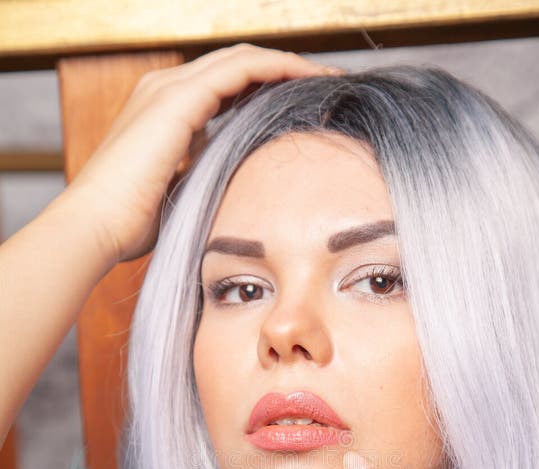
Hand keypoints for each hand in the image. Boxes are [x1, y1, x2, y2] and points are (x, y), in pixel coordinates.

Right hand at [64, 44, 338, 265]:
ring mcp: (170, 88)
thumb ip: (200, 177)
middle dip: (284, 71)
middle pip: (238, 66)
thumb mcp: (178, 193)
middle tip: (326, 86)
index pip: (225, 86)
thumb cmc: (131, 225)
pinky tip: (307, 81)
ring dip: (289, 65)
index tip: (302, 108)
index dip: (265, 90)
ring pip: (244, 59)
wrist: (97, 225)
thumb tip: (232, 183)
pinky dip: (278, 69)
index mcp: (164, 110)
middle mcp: (165, 89)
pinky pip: (242, 69)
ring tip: (326, 80)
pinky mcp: (180, 97)